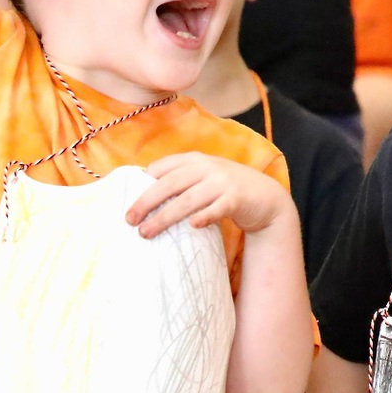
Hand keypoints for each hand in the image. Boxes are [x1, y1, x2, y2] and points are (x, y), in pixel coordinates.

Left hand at [127, 152, 292, 236]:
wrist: (265, 196)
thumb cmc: (226, 189)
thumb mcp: (204, 177)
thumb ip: (181, 180)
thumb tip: (143, 195)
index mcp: (195, 160)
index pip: (162, 168)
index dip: (142, 184)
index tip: (126, 201)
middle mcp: (208, 167)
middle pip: (170, 184)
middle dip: (146, 202)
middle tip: (129, 220)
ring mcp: (223, 182)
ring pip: (188, 199)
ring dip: (165, 217)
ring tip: (147, 232)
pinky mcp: (237, 198)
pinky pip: (217, 208)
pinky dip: (204, 216)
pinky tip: (193, 226)